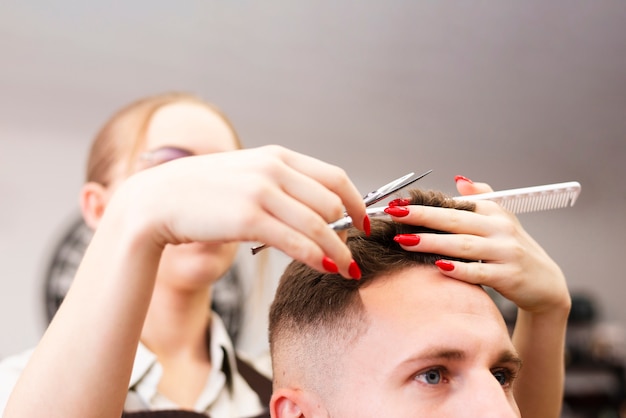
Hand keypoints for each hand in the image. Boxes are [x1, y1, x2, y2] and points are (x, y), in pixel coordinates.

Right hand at [107, 145, 366, 278]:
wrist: (154, 201)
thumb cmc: (202, 193)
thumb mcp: (246, 177)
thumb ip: (280, 187)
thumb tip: (316, 211)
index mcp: (276, 156)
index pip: (334, 177)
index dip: (357, 202)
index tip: (364, 222)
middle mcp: (273, 168)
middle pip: (331, 202)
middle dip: (348, 232)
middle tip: (352, 254)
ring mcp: (260, 190)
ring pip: (319, 224)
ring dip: (339, 251)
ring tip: (347, 270)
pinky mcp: (247, 217)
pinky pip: (296, 241)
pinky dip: (317, 257)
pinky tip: (326, 268)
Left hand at [388, 176, 569, 313]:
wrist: (545, 283)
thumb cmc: (514, 249)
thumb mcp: (502, 219)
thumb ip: (480, 198)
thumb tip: (458, 178)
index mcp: (493, 212)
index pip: (454, 205)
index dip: (425, 204)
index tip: (398, 203)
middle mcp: (500, 229)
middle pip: (455, 220)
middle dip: (422, 216)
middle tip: (394, 215)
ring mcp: (505, 252)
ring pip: (463, 245)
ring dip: (431, 242)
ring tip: (404, 240)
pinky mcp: (509, 276)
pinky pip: (479, 273)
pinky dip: (459, 269)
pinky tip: (438, 266)